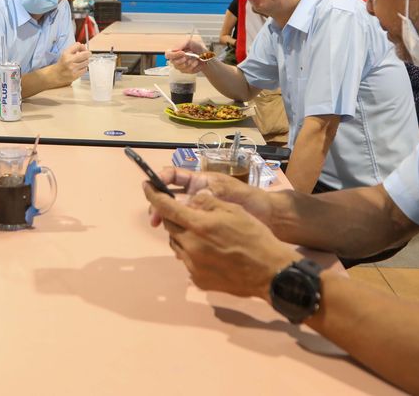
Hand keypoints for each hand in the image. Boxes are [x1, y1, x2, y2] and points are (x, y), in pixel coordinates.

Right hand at [55, 42, 90, 82]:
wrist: (56, 74)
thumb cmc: (63, 63)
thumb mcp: (66, 53)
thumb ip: (74, 48)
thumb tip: (84, 46)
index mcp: (66, 53)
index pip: (78, 45)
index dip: (83, 47)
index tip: (83, 49)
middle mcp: (69, 60)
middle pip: (86, 54)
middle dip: (88, 54)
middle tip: (87, 55)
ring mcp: (72, 69)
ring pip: (86, 62)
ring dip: (85, 61)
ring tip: (81, 62)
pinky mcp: (75, 75)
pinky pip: (85, 69)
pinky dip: (83, 68)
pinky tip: (79, 68)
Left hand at [143, 184, 295, 299]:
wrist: (270, 272)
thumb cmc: (254, 236)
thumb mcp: (233, 210)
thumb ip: (207, 203)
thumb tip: (190, 199)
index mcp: (198, 225)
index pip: (166, 207)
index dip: (153, 195)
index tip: (146, 186)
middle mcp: (190, 246)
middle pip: (170, 226)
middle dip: (174, 217)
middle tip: (190, 214)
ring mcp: (192, 265)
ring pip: (176, 244)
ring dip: (183, 236)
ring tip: (204, 234)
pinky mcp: (197, 279)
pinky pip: (187, 261)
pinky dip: (193, 253)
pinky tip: (211, 253)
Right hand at [148, 167, 270, 225]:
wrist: (268, 219)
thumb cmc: (250, 200)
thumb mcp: (228, 192)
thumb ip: (208, 194)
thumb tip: (185, 201)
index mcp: (200, 182)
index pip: (173, 176)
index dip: (160, 180)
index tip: (150, 188)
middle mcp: (195, 196)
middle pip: (169, 198)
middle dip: (159, 206)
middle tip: (155, 220)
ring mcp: (198, 213)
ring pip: (175, 215)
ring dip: (168, 221)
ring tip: (167, 231)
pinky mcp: (203, 228)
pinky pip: (185, 229)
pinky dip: (179, 234)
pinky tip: (178, 242)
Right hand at [164, 37, 207, 73]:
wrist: (205, 54)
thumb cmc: (196, 47)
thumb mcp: (189, 42)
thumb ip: (181, 44)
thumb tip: (174, 49)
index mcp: (174, 52)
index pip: (168, 55)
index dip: (174, 55)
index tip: (182, 53)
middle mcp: (175, 60)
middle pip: (174, 62)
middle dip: (182, 59)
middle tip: (189, 55)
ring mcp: (180, 66)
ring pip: (181, 67)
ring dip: (189, 62)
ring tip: (194, 58)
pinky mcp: (186, 71)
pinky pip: (187, 71)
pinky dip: (193, 65)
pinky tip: (196, 62)